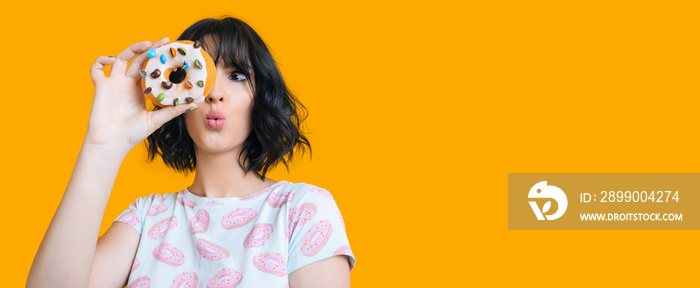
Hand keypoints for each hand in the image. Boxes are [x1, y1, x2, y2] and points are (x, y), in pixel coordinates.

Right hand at [85, 38, 197, 153]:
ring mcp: (113, 84)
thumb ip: (174, 110)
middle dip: (150, 49)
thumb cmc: (133, 134)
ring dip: (132, 48)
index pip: (150, 70)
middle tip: (164, 41)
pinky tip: (113, 60)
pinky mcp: (100, 86)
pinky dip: (101, 60)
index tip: (171, 51)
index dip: (159, 60)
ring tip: (147, 44)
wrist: (112, 143)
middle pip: (138, 60)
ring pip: (120, 58)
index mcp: (139, 91)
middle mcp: (126, 84)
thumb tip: (196, 103)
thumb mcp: (157, 119)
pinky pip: (96, 68)